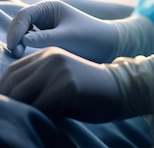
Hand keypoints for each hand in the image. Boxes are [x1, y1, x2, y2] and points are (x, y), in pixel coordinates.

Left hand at [0, 47, 123, 121]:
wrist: (120, 89)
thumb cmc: (88, 93)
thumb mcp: (59, 82)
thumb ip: (38, 85)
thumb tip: (9, 103)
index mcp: (47, 53)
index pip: (12, 73)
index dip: (5, 93)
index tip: (7, 109)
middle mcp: (50, 57)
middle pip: (12, 84)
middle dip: (8, 104)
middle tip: (11, 119)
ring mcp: (58, 69)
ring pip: (21, 96)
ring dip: (22, 112)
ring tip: (28, 121)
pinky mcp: (66, 84)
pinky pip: (39, 107)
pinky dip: (38, 117)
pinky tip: (46, 121)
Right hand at [7, 0, 117, 61]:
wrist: (107, 45)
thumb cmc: (90, 37)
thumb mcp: (67, 38)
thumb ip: (44, 39)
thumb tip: (21, 41)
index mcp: (50, 7)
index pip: (24, 15)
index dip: (16, 29)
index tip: (14, 46)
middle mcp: (45, 15)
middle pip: (20, 23)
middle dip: (15, 36)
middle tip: (15, 54)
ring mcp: (45, 26)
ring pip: (23, 32)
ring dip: (18, 42)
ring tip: (19, 56)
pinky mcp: (47, 38)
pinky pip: (29, 41)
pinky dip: (24, 47)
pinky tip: (25, 57)